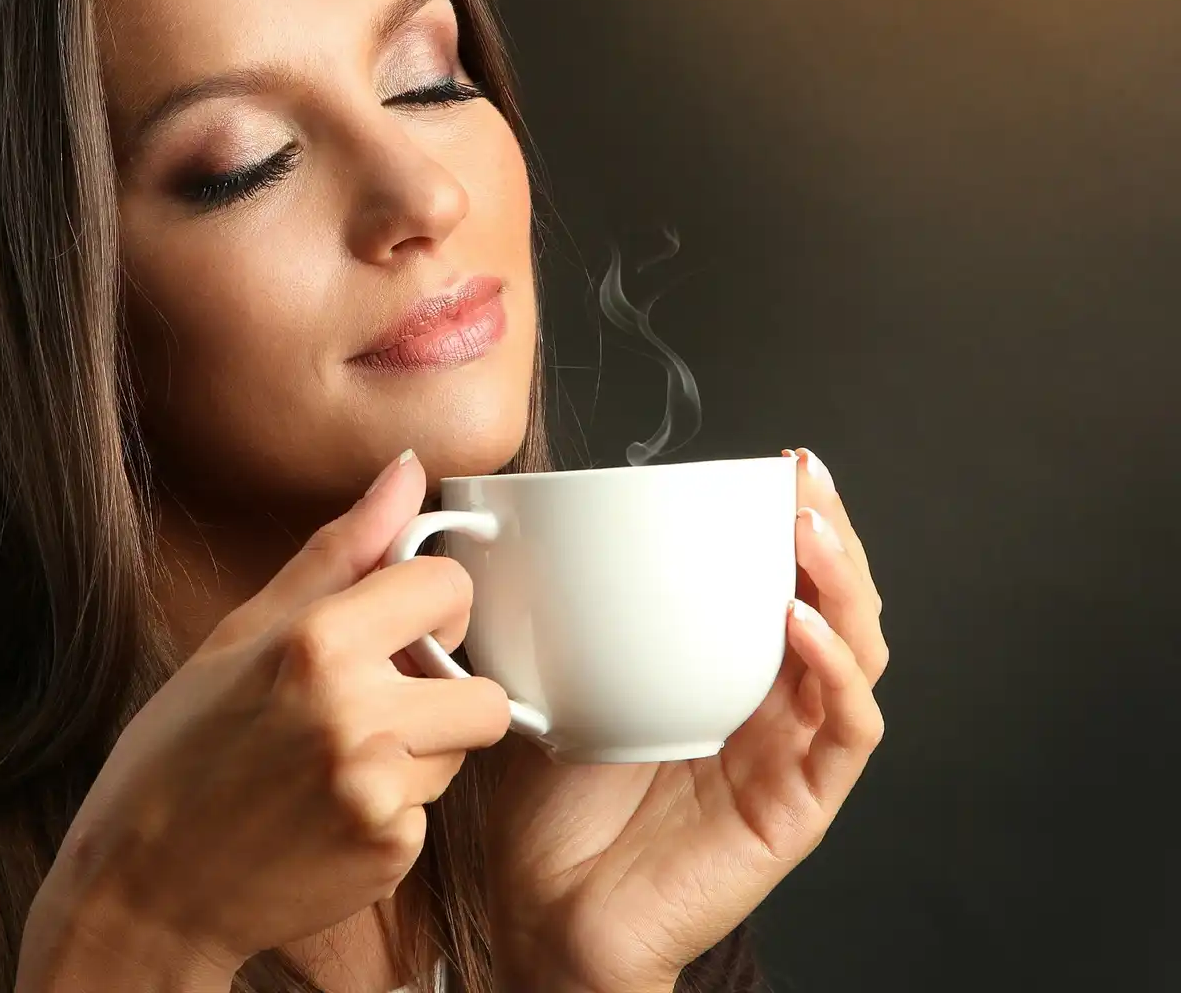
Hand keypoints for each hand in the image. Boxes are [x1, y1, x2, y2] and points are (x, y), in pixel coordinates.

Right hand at [18, 450, 510, 990]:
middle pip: (480, 688)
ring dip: (416, 752)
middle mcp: (356, 715)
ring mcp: (378, 792)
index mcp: (316, 643)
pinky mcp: (390, 854)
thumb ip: (341, 551)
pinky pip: (427, 814)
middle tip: (372, 702)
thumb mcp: (243, 634)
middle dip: (440, 692)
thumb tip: (406, 469)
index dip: (428, 606)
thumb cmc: (181, 752)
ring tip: (333, 761)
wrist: (142, 886)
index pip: (449, 588)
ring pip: (458, 753)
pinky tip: (326, 812)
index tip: (397, 626)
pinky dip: (390, 811)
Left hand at [483, 447, 888, 992]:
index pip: (779, 584)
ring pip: (858, 653)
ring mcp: (789, 755)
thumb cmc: (547, 811)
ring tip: (809, 530)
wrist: (547, 914)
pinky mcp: (800, 806)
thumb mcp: (551, 686)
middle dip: (830, 533)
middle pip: (834, 603)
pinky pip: (844, 730)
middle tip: (805, 478)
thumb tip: (519, 531)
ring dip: (844, 584)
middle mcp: (766, 708)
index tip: (778, 464)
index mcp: (718, 675)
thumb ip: (559, 616)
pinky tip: (800, 625)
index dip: (790, 524)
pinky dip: (837, 671)